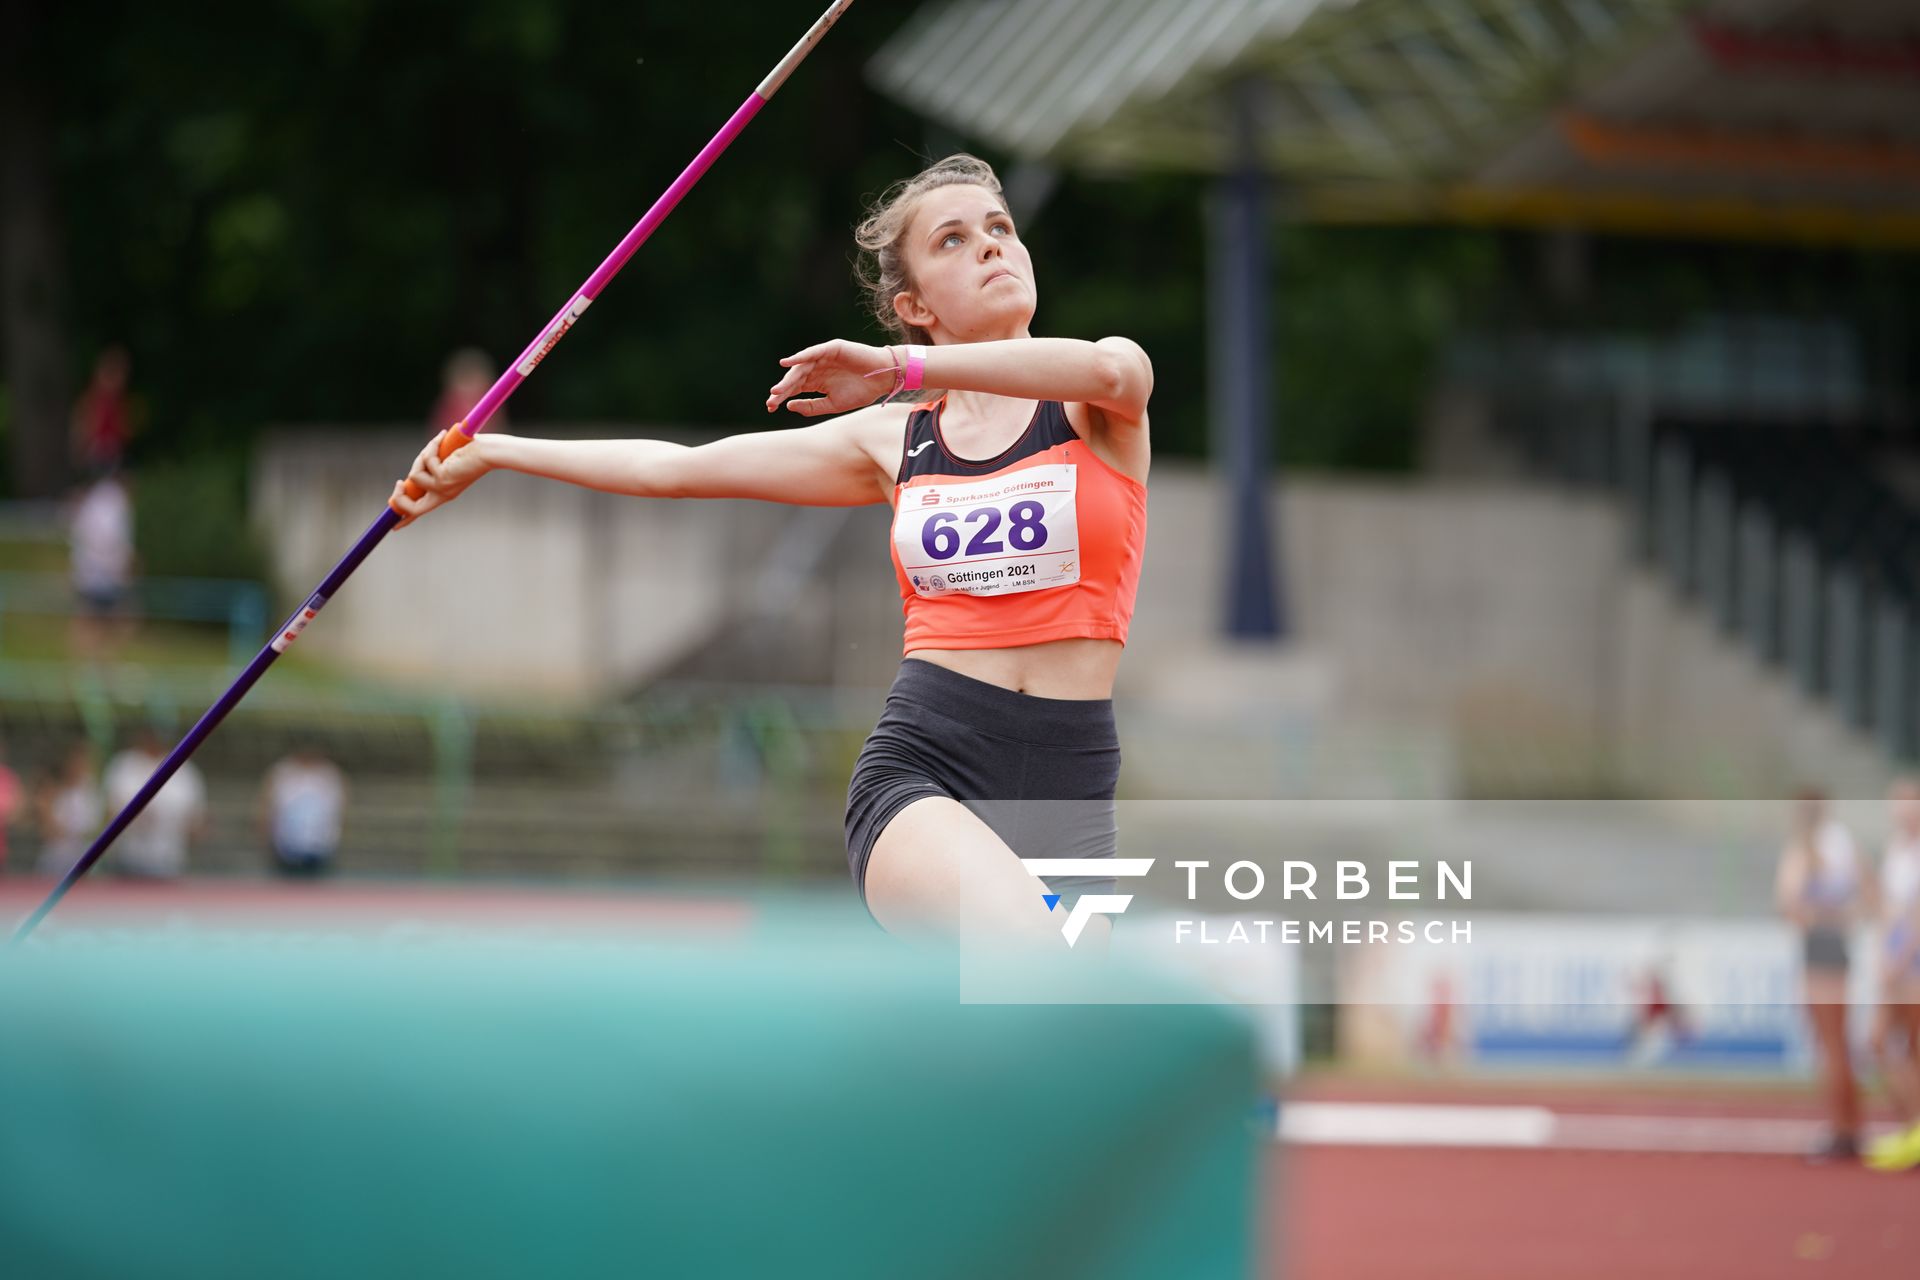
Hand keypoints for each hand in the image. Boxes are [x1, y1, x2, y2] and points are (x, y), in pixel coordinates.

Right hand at [388, 427, 491, 528]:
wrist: (492, 452)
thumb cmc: (475, 452)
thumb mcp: (449, 462)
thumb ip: (433, 466)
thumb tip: (417, 466)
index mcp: (445, 493)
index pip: (421, 511)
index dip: (406, 518)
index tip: (394, 525)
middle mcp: (443, 494)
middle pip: (412, 509)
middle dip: (399, 498)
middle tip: (399, 483)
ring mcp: (442, 488)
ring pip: (414, 476)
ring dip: (421, 457)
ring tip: (437, 444)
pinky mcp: (443, 478)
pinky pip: (425, 462)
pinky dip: (431, 447)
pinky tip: (443, 438)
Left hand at [766, 340, 896, 416]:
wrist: (883, 379)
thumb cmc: (861, 392)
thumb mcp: (833, 404)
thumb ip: (812, 406)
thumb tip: (788, 405)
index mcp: (817, 382)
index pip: (795, 389)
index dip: (783, 397)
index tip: (770, 408)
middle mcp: (817, 369)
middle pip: (795, 379)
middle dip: (782, 390)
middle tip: (771, 400)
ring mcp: (823, 358)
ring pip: (800, 367)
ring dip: (788, 378)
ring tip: (777, 389)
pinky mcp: (831, 348)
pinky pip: (812, 353)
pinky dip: (799, 357)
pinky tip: (787, 363)